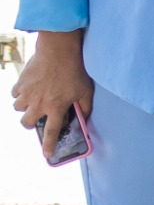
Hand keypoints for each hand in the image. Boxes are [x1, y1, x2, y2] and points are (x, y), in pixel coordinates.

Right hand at [11, 31, 94, 160]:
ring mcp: (27, 93)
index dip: (49, 145)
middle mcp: (39, 103)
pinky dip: (20, 94)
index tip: (47, 154)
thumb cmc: (75, 71)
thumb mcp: (86, 91)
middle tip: (38, 117)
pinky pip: (15, 94)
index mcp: (57, 107)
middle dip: (30, 124)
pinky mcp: (20, 83)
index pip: (52, 132)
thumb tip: (83, 121)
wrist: (58, 50)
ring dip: (25, 107)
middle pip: (26, 123)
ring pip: (18, 109)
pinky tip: (30, 88)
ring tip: (35, 100)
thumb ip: (85, 108)